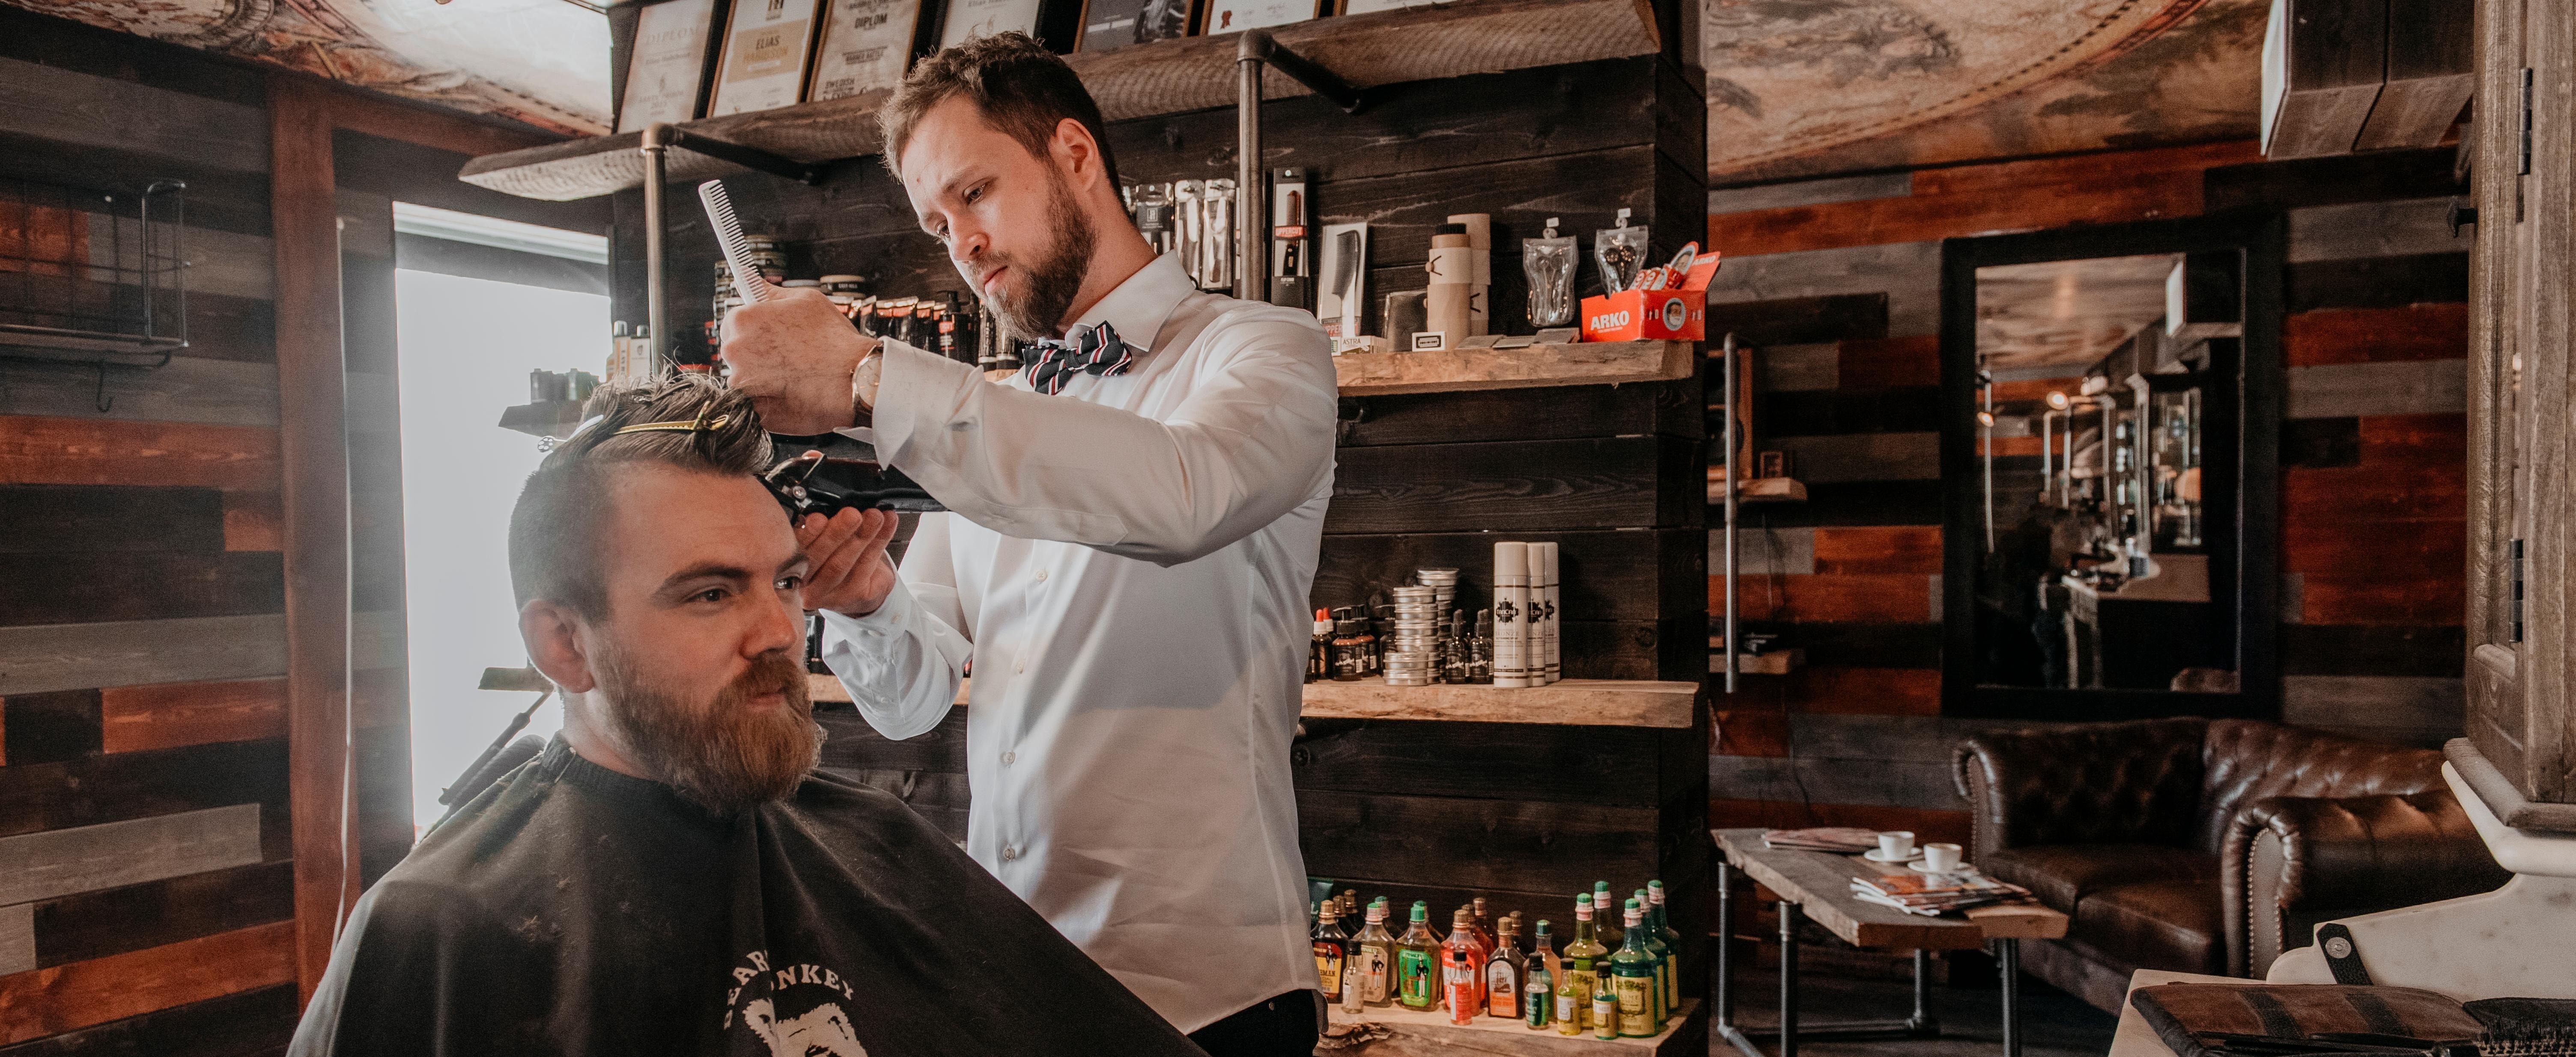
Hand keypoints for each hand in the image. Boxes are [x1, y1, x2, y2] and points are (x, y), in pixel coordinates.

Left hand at [721, 285, 878, 434]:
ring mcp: (740, 383)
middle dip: (756, 352)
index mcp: (742, 320)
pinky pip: (754, 403)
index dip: (755, 327)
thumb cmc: (832, 338)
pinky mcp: (751, 409)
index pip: (734, 322)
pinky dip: (770, 400)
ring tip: (795, 375)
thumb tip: (749, 281)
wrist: (852, 380)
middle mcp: (734, 350)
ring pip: (745, 378)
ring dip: (762, 377)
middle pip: (736, 351)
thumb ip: (772, 292)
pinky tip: (793, 393)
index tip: (770, 333)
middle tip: (788, 355)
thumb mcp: (805, 300)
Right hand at [797, 505, 902, 615]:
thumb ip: (820, 523)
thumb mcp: (820, 535)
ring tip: (874, 516)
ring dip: (861, 535)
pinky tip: (887, 522)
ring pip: (842, 564)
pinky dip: (880, 540)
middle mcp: (803, 584)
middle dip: (836, 533)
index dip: (806, 534)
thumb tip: (830, 502)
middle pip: (818, 558)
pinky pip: (866, 566)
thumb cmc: (833, 553)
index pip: (794, 549)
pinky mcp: (852, 597)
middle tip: (852, 514)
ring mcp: (827, 594)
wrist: (860, 584)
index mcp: (788, 564)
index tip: (817, 517)